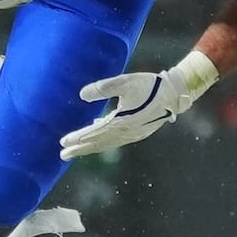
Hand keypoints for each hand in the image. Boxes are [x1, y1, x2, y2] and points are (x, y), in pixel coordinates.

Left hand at [59, 51, 218, 159]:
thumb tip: (82, 95)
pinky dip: (102, 143)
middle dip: (79, 149)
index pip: (94, 133)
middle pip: (98, 144)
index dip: (78, 138)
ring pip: (106, 144)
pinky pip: (115, 141)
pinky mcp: (137, 133)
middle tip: (62, 154)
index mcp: (122, 122)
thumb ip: (103, 88)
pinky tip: (96, 137)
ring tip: (74, 151)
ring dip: (89, 148)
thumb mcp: (124, 82)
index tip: (63, 142)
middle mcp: (126, 133)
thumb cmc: (150, 85)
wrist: (175, 94)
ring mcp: (133, 135)